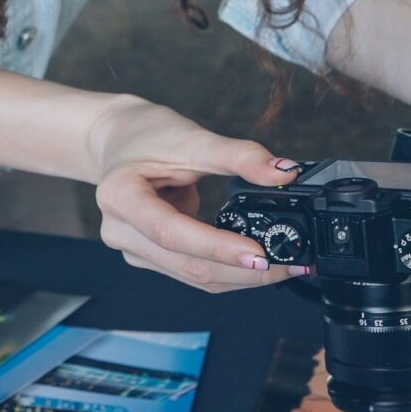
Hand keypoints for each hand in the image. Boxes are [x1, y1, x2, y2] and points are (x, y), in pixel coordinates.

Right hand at [87, 95, 303, 291]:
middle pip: (188, 264)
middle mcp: (121, 231)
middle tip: (290, 265)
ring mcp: (134, 249)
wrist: (119, 140)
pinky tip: (258, 263)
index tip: (259, 253)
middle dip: (243, 270)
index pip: (171, 232)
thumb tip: (284, 174)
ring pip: (194, 276)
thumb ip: (239, 156)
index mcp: (120, 196)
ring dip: (241, 276)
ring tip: (284, 267)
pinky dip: (228, 270)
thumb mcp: (192, 137)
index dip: (216, 247)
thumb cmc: (146, 135)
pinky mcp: (150, 256)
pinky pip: (193, 271)